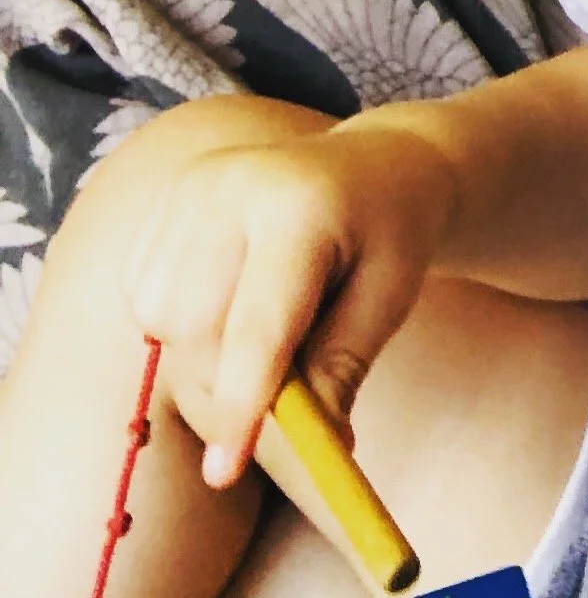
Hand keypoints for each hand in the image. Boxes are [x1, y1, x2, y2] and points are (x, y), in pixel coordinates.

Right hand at [123, 116, 457, 489]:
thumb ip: (342, 368)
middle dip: (230, 382)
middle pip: (199, 330)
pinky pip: (147, 297)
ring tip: (274, 314)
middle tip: (286, 385)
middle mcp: (236, 185)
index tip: (225, 474)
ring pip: (163, 321)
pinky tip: (237, 285)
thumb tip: (317, 450)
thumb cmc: (390, 234)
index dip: (242, 405)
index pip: (259, 325)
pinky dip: (182, 319)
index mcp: (304, 206)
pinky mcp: (168, 196)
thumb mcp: (389, 297)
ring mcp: (194, 185)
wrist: (377, 163)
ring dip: (206, 350)